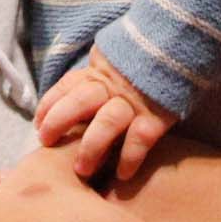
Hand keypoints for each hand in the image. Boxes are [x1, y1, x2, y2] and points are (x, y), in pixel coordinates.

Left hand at [38, 51, 177, 184]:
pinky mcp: (158, 115)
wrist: (181, 47)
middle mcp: (113, 87)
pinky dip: (130, 157)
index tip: (39, 124)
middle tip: (47, 143)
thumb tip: (63, 106)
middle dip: (59, 122)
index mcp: (98, 73)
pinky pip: (140, 138)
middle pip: (79, 102)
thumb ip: (93, 80)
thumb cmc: (141, 66)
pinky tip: (122, 174)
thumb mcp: (113, 64)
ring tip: (82, 170)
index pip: (66, 86)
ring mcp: (135, 101)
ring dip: (91, 147)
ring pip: (107, 123)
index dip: (49, 105)